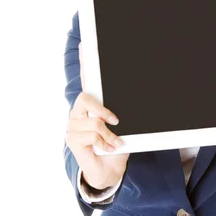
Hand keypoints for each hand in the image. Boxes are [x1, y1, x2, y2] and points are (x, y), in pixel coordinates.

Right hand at [64, 43, 129, 189]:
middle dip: (102, 109)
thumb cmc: (116, 145)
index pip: (87, 81)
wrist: (110, 170)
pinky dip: (105, 141)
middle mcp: (78, 112)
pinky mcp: (72, 139)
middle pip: (85, 97)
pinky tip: (107, 148)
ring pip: (93, 120)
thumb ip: (122, 112)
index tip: (85, 44)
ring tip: (114, 142)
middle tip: (116, 120)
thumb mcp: (123, 126)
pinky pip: (92, 133)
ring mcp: (72, 125)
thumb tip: (144, 91)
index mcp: (91, 106)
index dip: (85, 62)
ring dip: (109, 134)